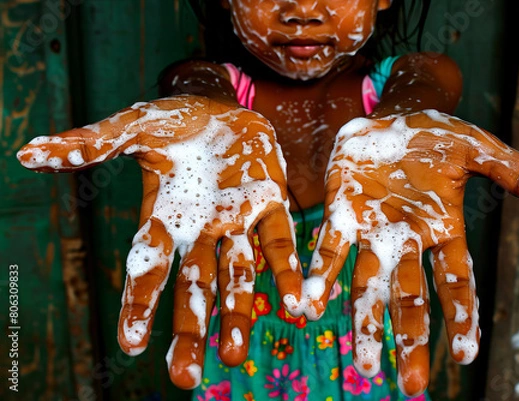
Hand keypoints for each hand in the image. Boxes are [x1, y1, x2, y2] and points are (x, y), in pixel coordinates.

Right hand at [17, 95, 303, 388]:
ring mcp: (237, 222)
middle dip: (189, 330)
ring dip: (238, 314)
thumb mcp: (132, 129)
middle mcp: (201, 231)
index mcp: (165, 219)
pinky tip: (297, 303)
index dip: (139, 304)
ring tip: (235, 355)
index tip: (130, 343)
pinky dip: (287, 272)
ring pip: (238, 276)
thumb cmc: (173, 123)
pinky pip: (280, 243)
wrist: (221, 108)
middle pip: (193, 287)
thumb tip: (29, 154)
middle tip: (185, 377)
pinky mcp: (271, 203)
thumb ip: (92, 144)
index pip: (148, 269)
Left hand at [301, 110, 518, 395]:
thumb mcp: (477, 148)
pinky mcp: (341, 213)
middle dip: (410, 337)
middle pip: (411, 296)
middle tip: (409, 385)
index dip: (462, 316)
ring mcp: (372, 231)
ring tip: (362, 364)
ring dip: (364, 321)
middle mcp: (406, 240)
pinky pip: (330, 248)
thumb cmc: (434, 138)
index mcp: (442, 228)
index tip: (466, 356)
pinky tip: (310, 303)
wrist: (387, 119)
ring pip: (368, 283)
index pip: (456, 279)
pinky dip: (322, 275)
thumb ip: (513, 170)